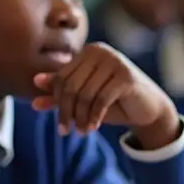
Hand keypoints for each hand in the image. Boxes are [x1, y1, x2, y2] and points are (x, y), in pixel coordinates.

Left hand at [32, 42, 180, 149]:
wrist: (149, 108)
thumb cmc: (115, 101)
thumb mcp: (85, 98)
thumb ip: (61, 91)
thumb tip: (35, 84)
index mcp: (89, 52)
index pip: (62, 77)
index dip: (56, 102)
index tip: (61, 123)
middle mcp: (100, 51)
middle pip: (70, 86)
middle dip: (66, 112)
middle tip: (66, 131)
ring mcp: (115, 61)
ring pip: (85, 94)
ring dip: (80, 117)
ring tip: (82, 131)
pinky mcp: (126, 76)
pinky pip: (101, 99)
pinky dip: (94, 116)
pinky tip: (93, 127)